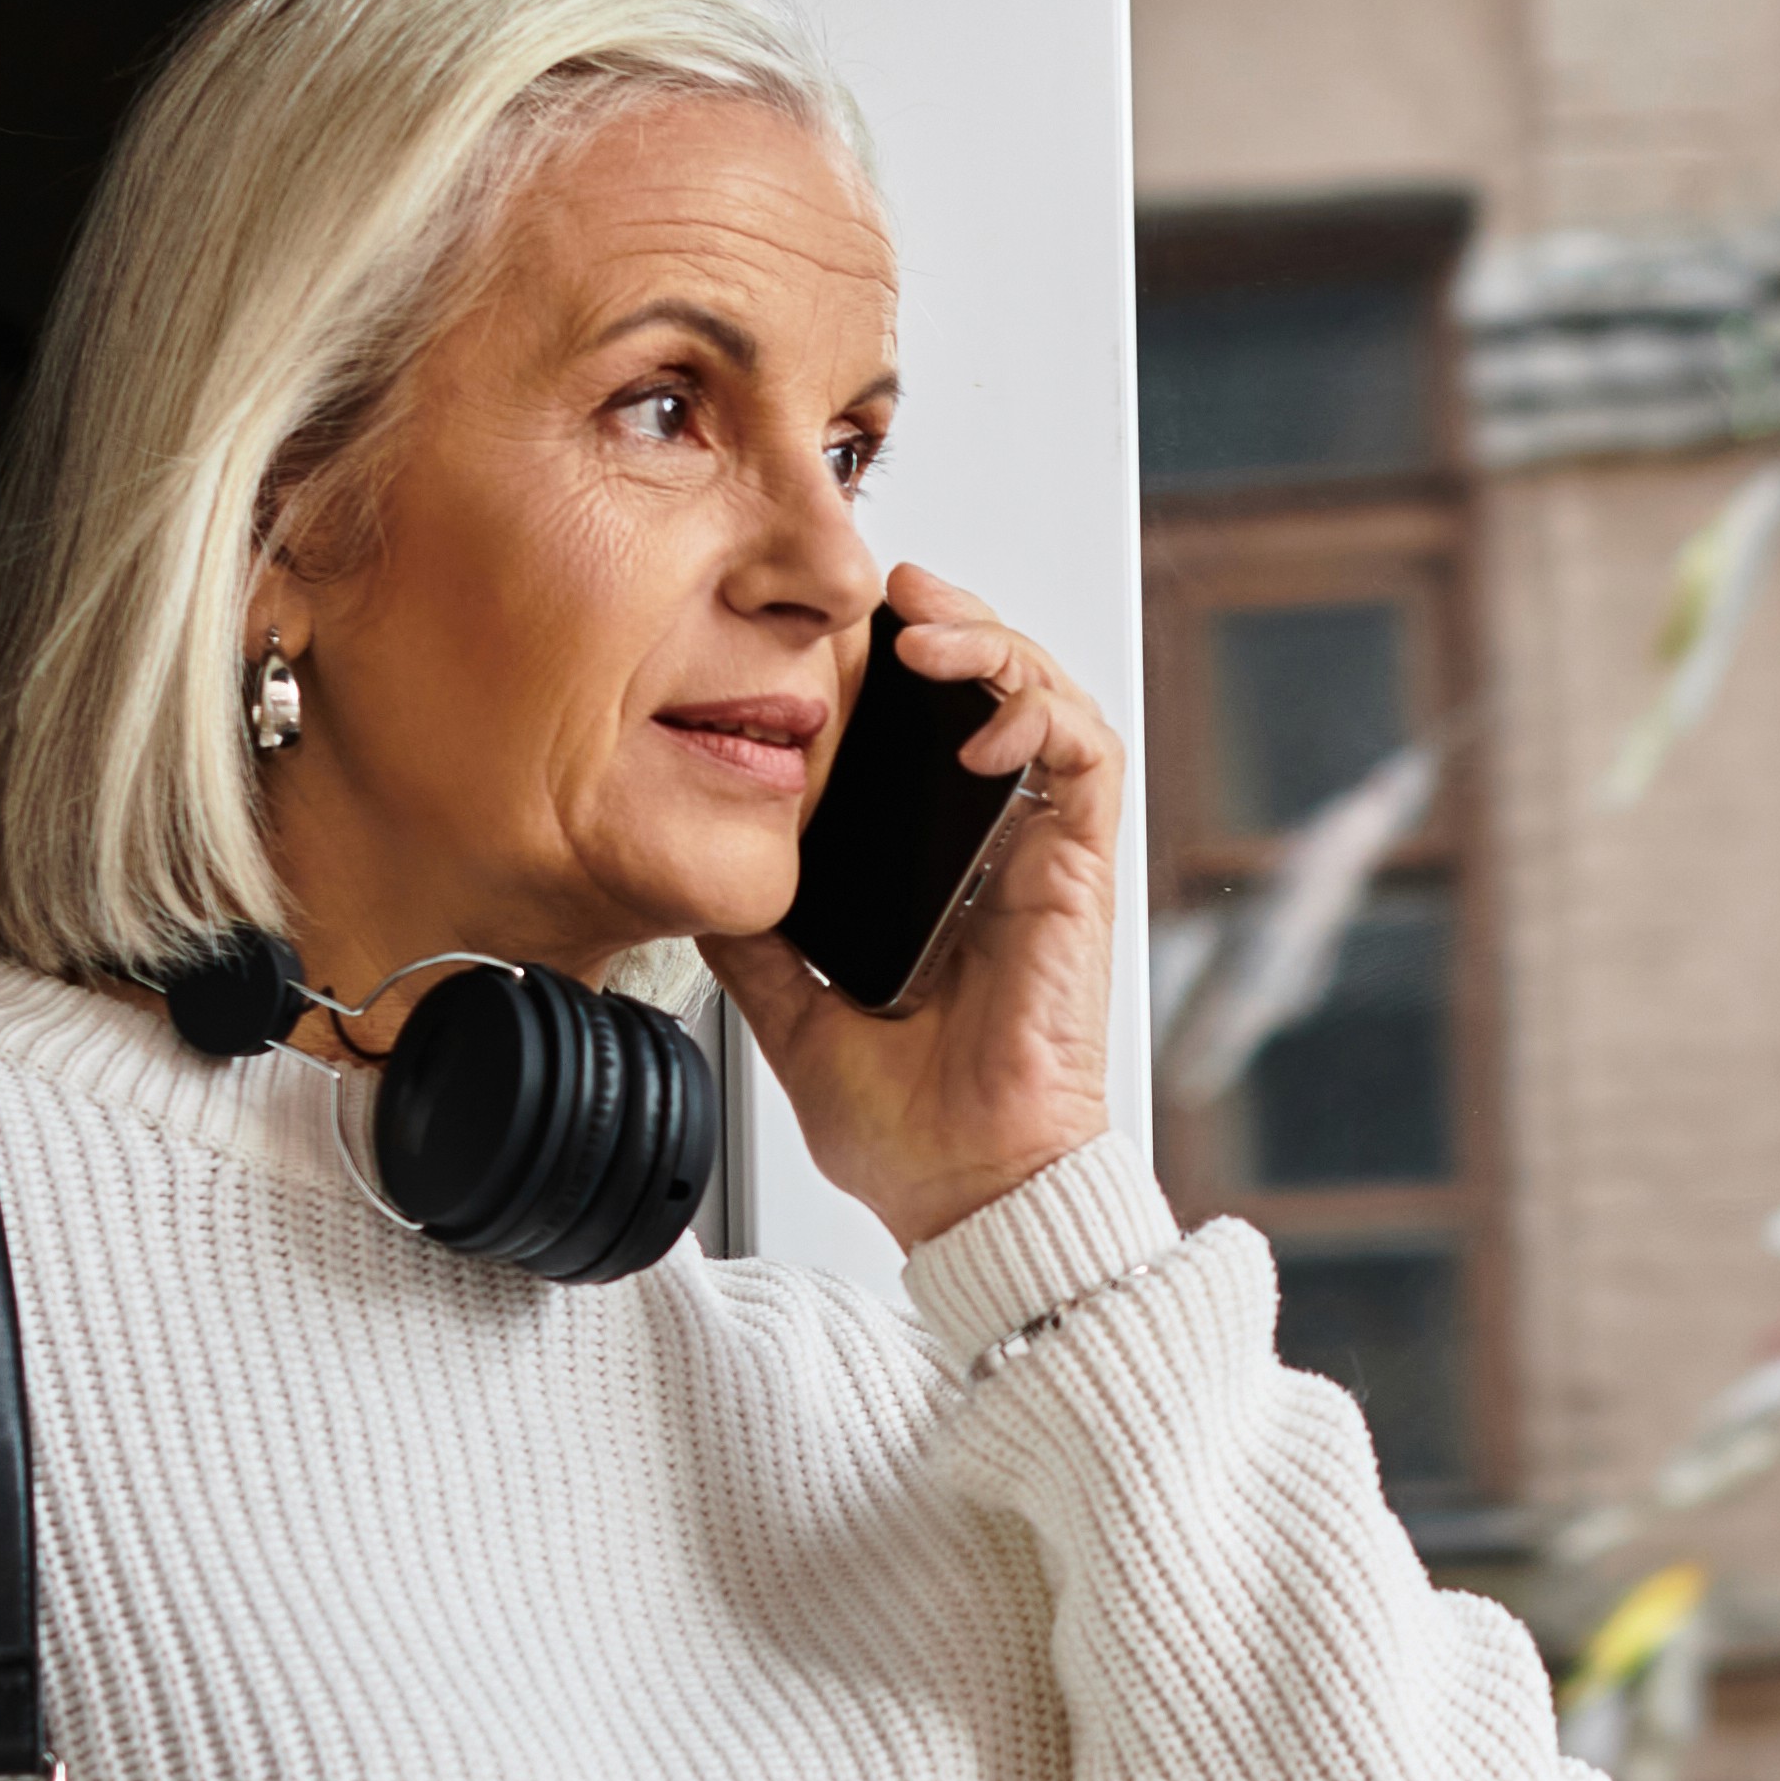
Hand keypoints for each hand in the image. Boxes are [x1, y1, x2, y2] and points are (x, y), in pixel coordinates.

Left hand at [708, 562, 1124, 1244]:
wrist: (965, 1189)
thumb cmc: (906, 1129)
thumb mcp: (789, 1013)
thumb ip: (753, 941)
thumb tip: (692, 883)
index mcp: (932, 875)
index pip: (922, 735)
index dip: (891, 667)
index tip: (828, 630)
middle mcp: (993, 852)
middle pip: (988, 693)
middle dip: (947, 621)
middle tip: (886, 591)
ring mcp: (1041, 857)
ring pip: (1045, 702)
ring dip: (994, 645)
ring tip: (927, 629)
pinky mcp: (1080, 874)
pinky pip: (1087, 760)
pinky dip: (1044, 714)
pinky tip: (980, 722)